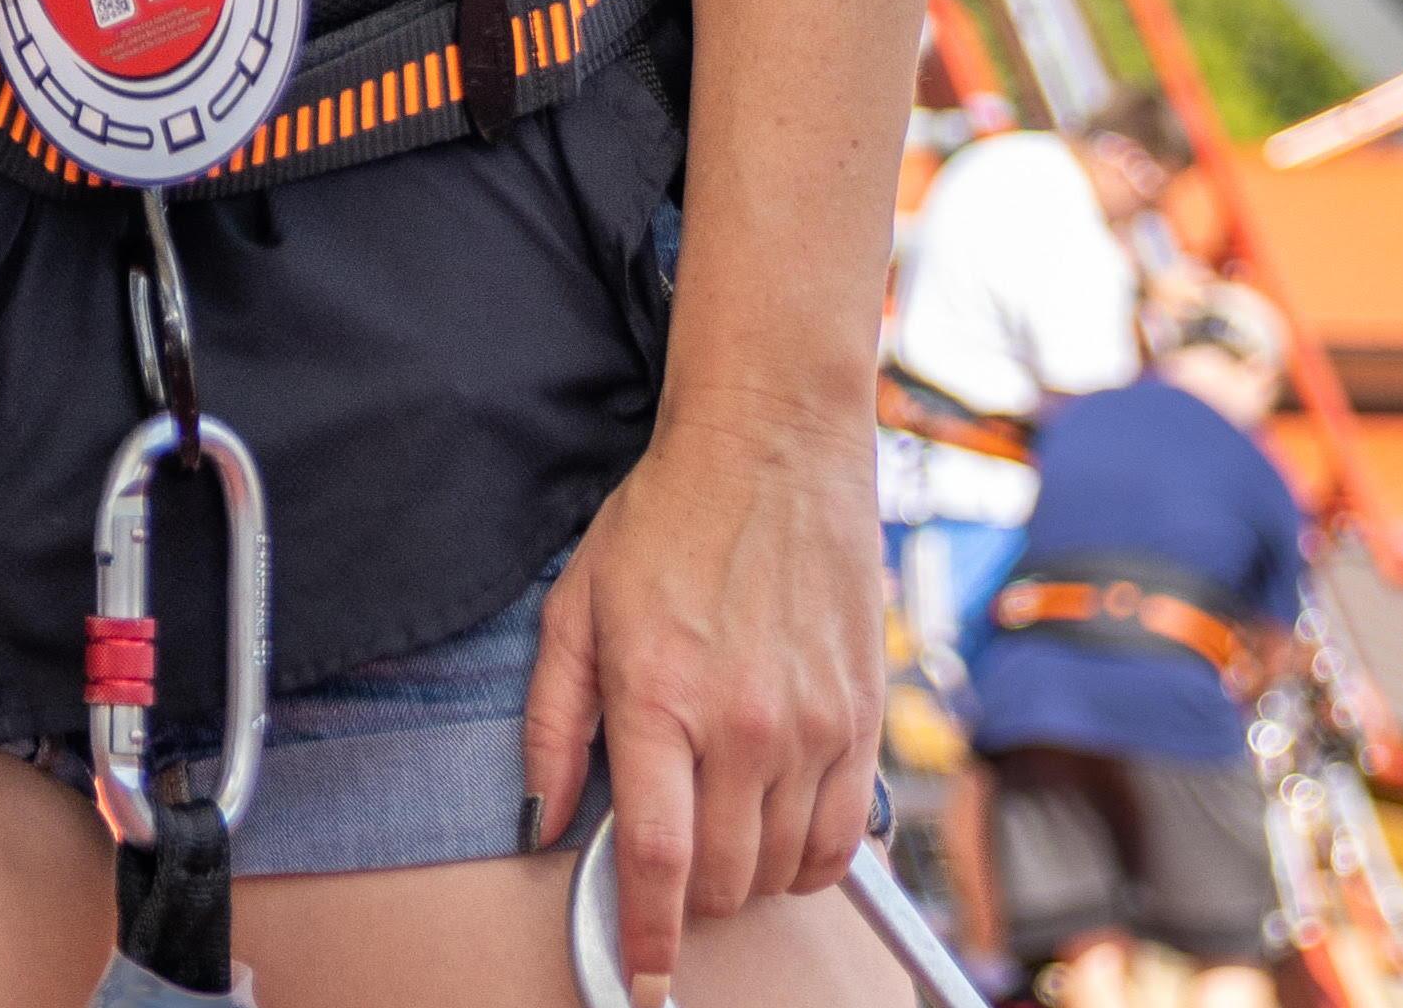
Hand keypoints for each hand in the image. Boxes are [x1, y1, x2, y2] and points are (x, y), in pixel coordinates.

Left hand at [521, 393, 885, 1002]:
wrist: (770, 448)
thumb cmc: (664, 520)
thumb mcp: (576, 604)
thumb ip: (551, 719)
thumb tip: (541, 817)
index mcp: (659, 696)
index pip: (658, 861)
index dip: (647, 938)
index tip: (642, 981)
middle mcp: (743, 724)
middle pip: (724, 882)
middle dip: (691, 898)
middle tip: (674, 861)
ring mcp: (812, 727)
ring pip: (783, 871)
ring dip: (747, 874)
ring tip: (721, 822)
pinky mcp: (861, 720)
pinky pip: (844, 842)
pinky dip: (809, 859)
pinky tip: (777, 824)